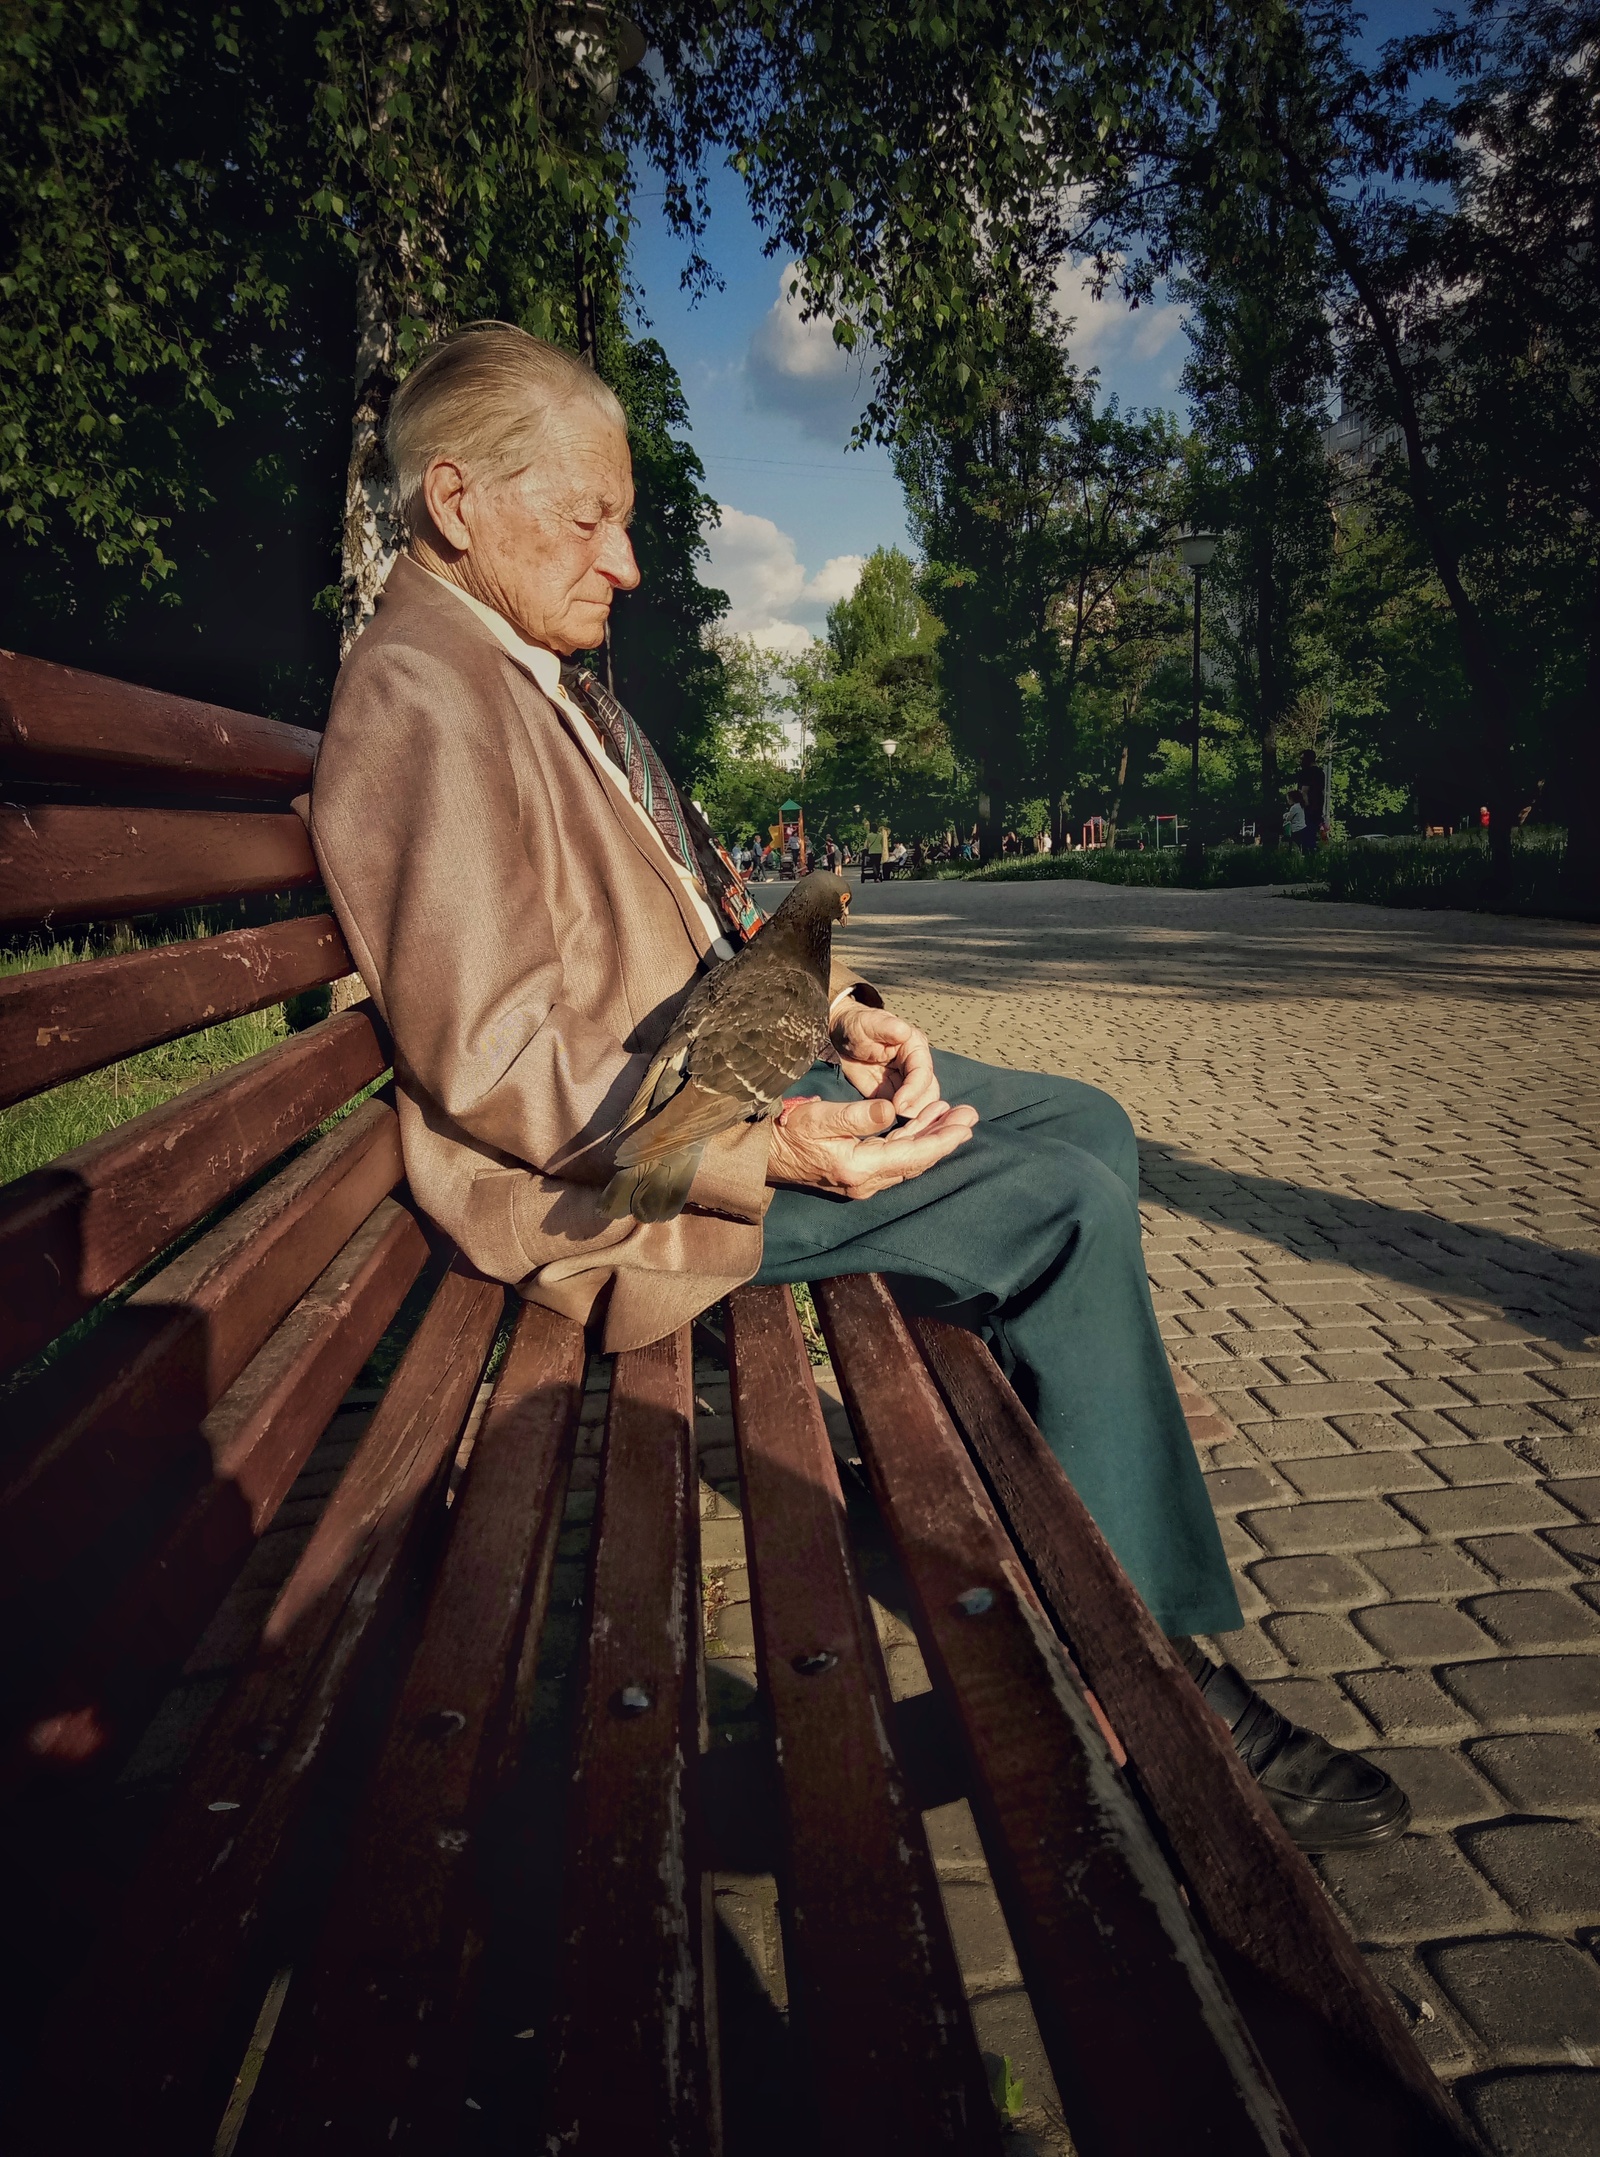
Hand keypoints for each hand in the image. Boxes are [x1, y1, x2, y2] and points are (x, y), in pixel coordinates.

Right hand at [765, 1094, 976, 1198]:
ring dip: (930, 1137)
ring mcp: (861, 1182)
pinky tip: (923, 1123)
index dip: (941, 1140)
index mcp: (858, 1167)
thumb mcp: (818, 1117)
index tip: (965, 1125)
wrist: (761, 1156)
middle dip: (944, 1138)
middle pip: (916, 1161)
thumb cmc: (785, 1133)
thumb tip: (890, 1109)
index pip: (912, 1155)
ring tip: (952, 1114)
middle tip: (970, 1116)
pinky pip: (894, 1159)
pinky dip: (912, 1140)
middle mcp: (864, 1181)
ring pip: (907, 1159)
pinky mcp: (857, 1175)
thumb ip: (857, 1115)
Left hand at [830, 999, 942, 1120]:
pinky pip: (902, 1112)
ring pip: (920, 1105)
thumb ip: (885, 1026)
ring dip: (911, 1117)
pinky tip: (891, 1131)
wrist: (839, 1036)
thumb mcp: (867, 1023)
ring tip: (896, 1127)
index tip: (899, 1105)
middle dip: (917, 1108)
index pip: (922, 1073)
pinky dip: (899, 1122)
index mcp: (914, 1048)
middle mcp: (915, 1066)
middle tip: (898, 1120)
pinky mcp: (893, 1095)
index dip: (914, 1091)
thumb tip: (903, 1031)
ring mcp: (905, 1083)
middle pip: (928, 1093)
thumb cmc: (856, 1025)